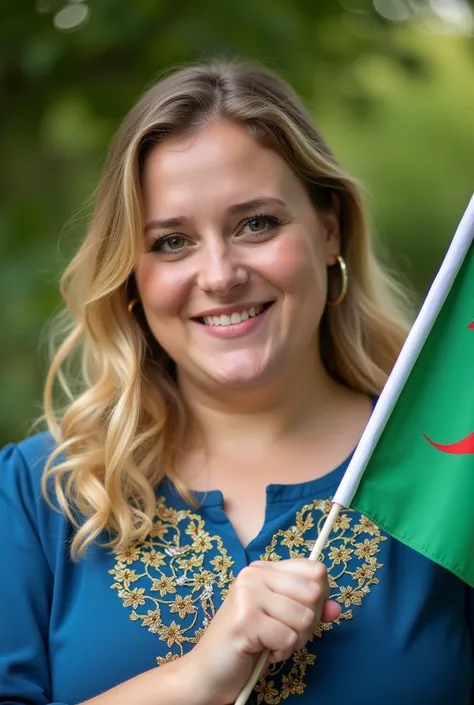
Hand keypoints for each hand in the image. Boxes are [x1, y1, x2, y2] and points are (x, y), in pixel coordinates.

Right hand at [181, 559, 340, 704]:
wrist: (208, 671)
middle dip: (309, 622)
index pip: (315, 570)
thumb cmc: (247, 643)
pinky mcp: (245, 619)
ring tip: (273, 642)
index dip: (320, 596)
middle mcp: (254, 574)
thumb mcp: (281, 619)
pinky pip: (289, 638)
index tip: (303, 613)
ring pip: (304, 617)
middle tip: (285, 633)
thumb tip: (336, 608)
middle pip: (314, 592)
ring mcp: (248, 594)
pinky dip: (282, 652)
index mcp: (264, 569)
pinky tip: (264, 651)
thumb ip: (309, 609)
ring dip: (294, 640)